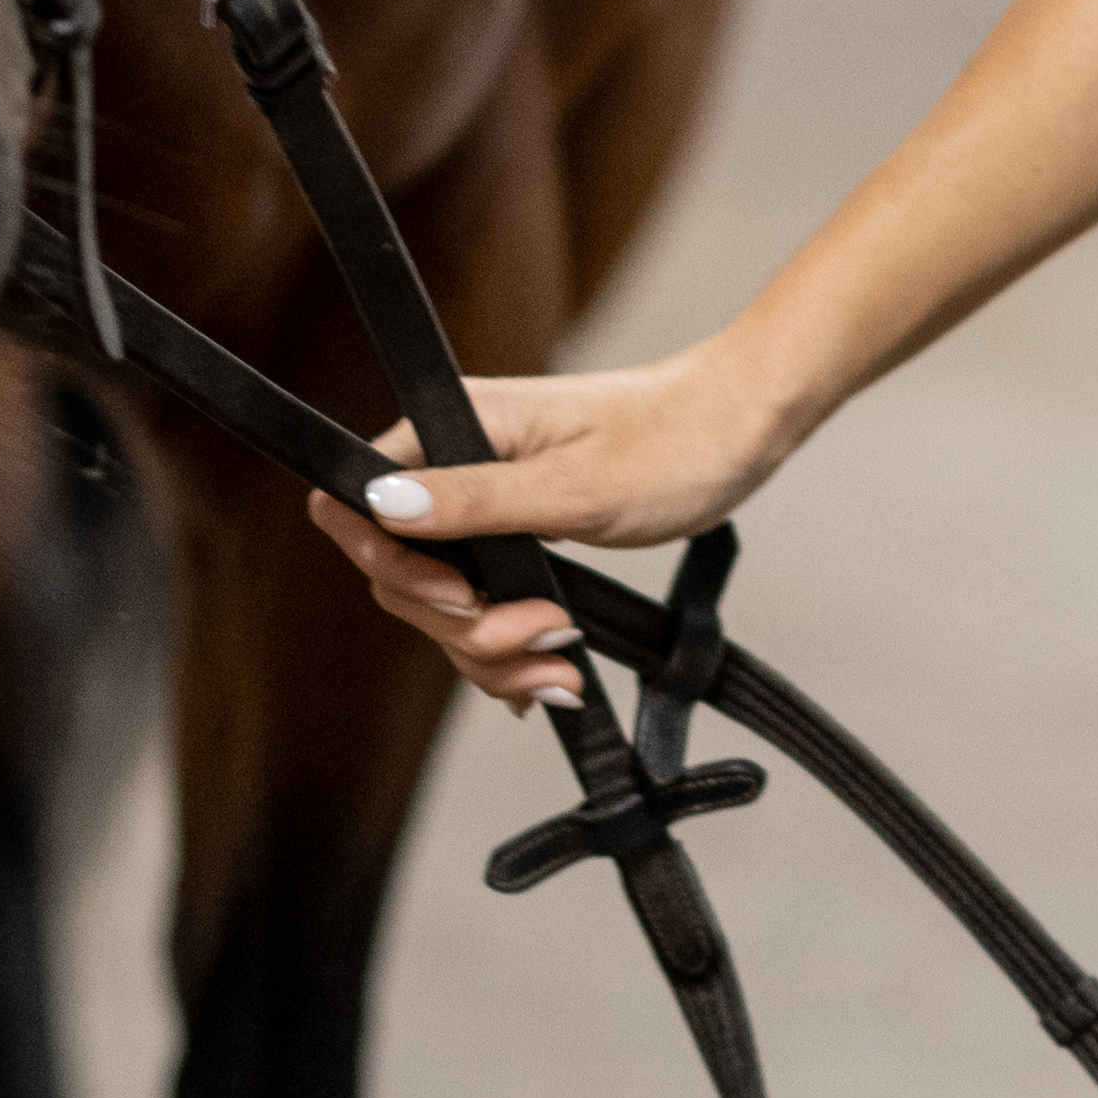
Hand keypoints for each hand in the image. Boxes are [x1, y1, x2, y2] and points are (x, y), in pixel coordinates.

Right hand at [307, 341, 810, 710]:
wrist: (740, 431)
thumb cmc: (673, 440)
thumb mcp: (573, 487)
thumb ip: (474, 502)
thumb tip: (382, 504)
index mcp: (455, 427)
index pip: (357, 503)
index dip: (395, 566)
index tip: (463, 598)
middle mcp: (457, 463)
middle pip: (401, 575)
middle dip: (465, 628)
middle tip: (542, 634)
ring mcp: (485, 504)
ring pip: (445, 608)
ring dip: (496, 651)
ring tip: (562, 664)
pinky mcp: (516, 536)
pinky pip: (484, 607)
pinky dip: (513, 648)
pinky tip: (551, 669)